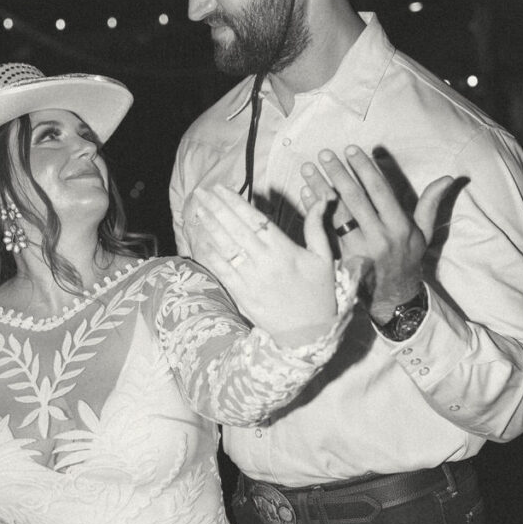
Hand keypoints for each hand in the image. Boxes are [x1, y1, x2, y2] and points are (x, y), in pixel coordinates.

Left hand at [187, 184, 336, 344]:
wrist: (309, 335)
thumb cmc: (319, 294)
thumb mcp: (324, 258)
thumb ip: (317, 227)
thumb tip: (322, 200)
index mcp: (285, 250)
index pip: (255, 220)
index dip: (236, 202)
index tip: (221, 188)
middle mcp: (265, 262)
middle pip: (236, 229)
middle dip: (217, 208)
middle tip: (202, 192)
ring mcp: (251, 279)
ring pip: (226, 247)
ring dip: (210, 226)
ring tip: (198, 209)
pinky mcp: (242, 295)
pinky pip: (222, 270)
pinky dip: (210, 254)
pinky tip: (200, 240)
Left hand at [301, 147, 452, 322]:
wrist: (393, 296)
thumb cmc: (409, 258)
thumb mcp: (425, 232)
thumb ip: (431, 203)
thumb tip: (448, 178)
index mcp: (399, 226)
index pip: (380, 191)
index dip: (365, 169)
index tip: (351, 150)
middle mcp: (379, 236)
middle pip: (355, 199)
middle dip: (339, 174)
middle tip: (325, 154)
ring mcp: (359, 248)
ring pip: (336, 213)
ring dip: (320, 189)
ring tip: (308, 169)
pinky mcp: (343, 257)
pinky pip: (325, 230)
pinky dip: (314, 211)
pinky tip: (305, 193)